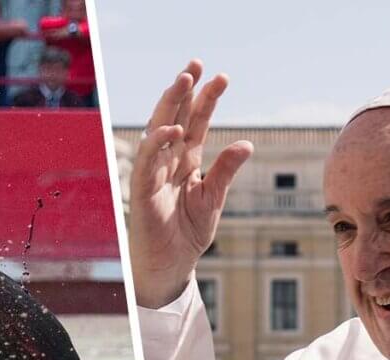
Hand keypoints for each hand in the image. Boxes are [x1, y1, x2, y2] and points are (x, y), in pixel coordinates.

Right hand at [128, 60, 252, 307]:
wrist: (170, 266)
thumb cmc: (188, 234)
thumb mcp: (213, 199)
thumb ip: (226, 171)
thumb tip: (246, 143)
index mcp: (187, 161)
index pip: (197, 122)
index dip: (207, 99)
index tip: (222, 77)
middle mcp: (169, 161)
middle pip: (176, 117)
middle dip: (185, 90)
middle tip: (197, 64)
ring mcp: (154, 173)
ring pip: (159, 130)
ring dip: (170, 105)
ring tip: (184, 80)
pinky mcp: (143, 190)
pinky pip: (148, 162)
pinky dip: (158, 144)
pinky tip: (173, 128)